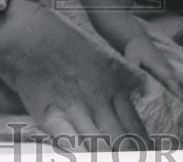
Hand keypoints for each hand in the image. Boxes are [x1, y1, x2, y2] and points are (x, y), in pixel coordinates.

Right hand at [0, 0, 151, 147]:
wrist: (30, 35)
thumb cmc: (64, 45)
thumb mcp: (98, 64)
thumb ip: (111, 91)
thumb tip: (125, 116)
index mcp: (113, 87)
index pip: (135, 127)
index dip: (144, 149)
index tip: (152, 158)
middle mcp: (98, 99)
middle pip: (122, 140)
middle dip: (131, 156)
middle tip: (140, 161)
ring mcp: (75, 108)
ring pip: (99, 145)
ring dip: (106, 156)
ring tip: (115, 161)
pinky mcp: (49, 114)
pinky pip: (69, 141)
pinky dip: (80, 153)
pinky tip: (85, 157)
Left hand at [123, 34, 182, 111]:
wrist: (138, 40)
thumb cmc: (134, 51)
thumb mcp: (131, 60)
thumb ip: (134, 70)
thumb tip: (137, 83)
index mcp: (160, 67)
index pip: (171, 81)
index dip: (177, 92)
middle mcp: (168, 69)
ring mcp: (170, 69)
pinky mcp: (170, 71)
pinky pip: (182, 82)